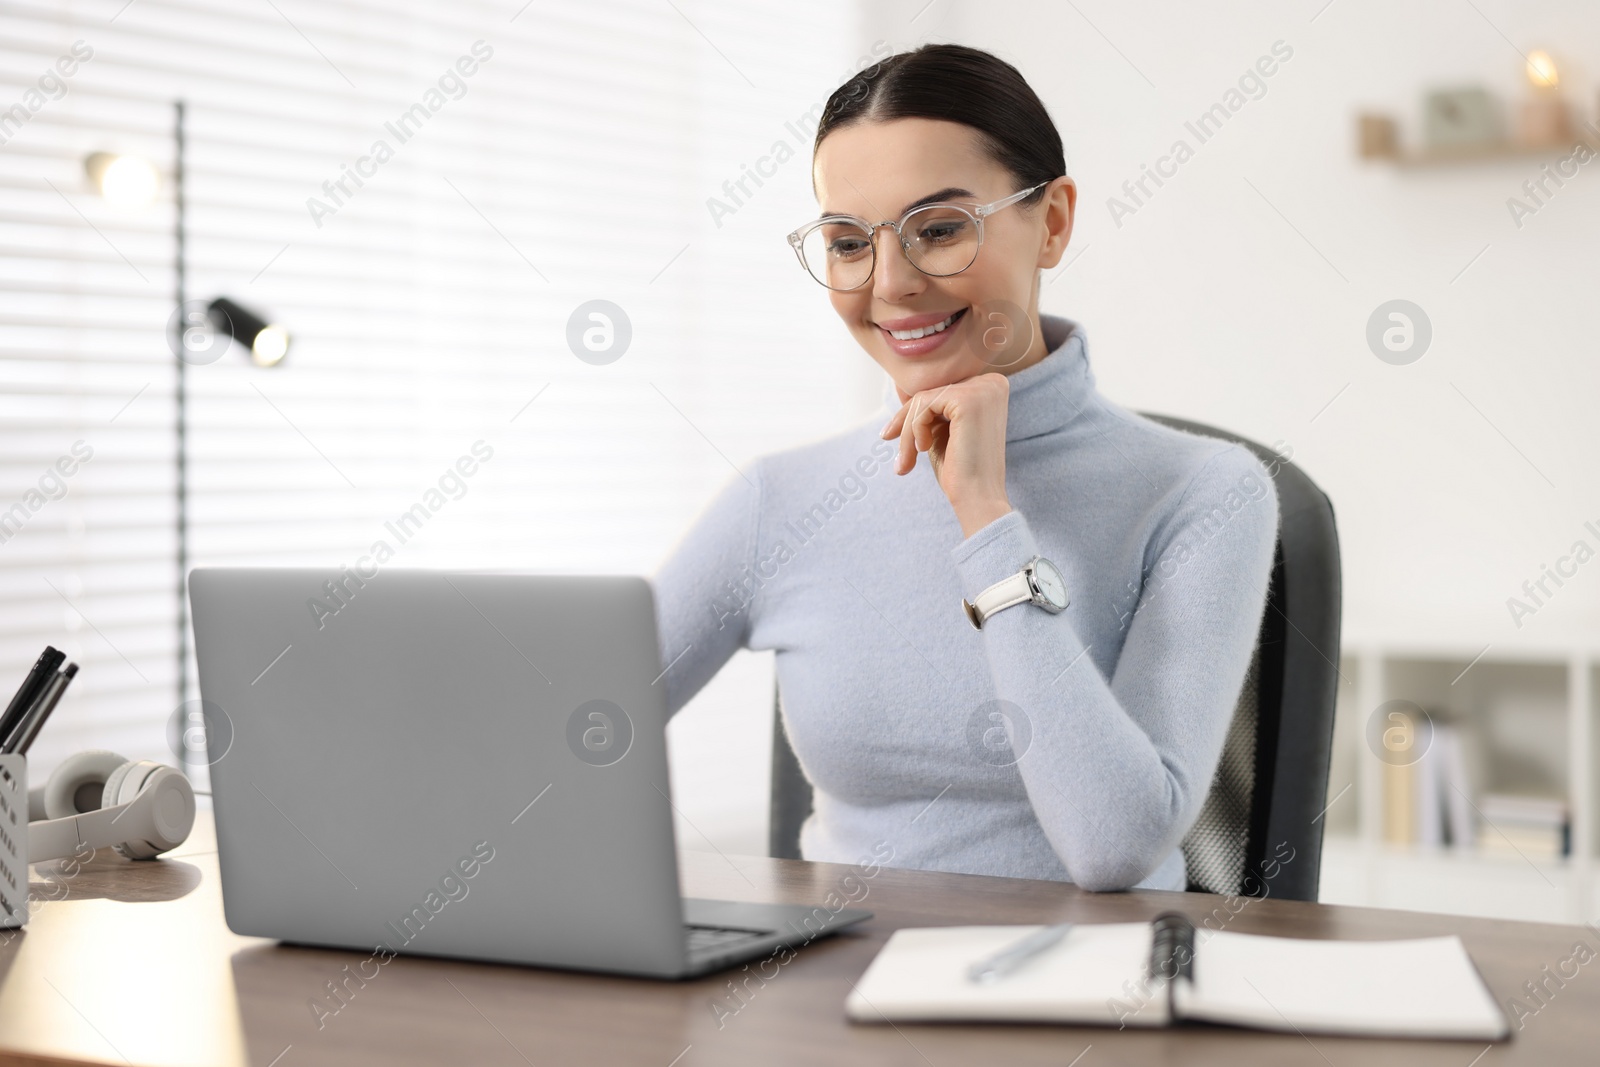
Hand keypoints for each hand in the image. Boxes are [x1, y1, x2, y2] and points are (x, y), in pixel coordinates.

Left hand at [879, 373, 1012, 538]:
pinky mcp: (968, 400)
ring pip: (924, 399)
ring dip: (907, 431)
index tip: (891, 433)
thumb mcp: (942, 430)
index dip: (913, 412)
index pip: (941, 391)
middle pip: (931, 392)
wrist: (978, 498)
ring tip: (906, 460)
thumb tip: (900, 388)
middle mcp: (992, 383)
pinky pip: (924, 405)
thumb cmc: (960, 470)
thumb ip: (931, 407)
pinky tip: (923, 449)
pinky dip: (914, 429)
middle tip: (889, 442)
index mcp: (991, 388)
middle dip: (906, 421)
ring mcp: (982, 389)